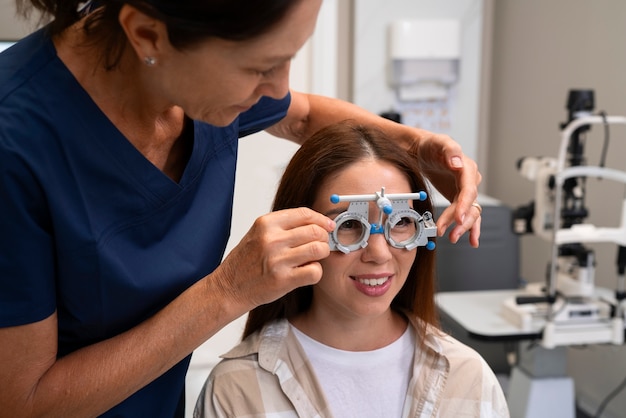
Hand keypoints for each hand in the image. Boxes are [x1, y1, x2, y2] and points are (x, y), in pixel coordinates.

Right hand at [215, 208, 334, 308]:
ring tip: (313, 259)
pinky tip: (306, 272)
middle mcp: (271, 239)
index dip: (321, 219)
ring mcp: (277, 260)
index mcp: (265, 223)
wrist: (228, 288)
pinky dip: (316, 272)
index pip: (304, 213)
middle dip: (323, 238)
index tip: (328, 226)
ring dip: (322, 254)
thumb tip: (316, 223)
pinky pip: (315, 271)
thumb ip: (283, 226)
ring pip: (318, 249)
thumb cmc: (245, 262)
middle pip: (315, 231)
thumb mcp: (258, 234)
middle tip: (320, 245)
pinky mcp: (283, 280)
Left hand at [409, 130, 481, 246]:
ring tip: (452, 237)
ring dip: (463, 227)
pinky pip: (466, 214)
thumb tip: (457, 163)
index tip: (458, 218)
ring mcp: (464, 190)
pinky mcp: (458, 198)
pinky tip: (472, 240)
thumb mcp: (439, 143)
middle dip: (461, 221)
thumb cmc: (431, 145)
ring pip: (469, 212)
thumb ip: (450, 151)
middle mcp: (469, 181)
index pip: (469, 190)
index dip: (464, 205)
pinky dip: (470, 227)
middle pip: (470, 205)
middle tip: (450, 233)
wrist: (423, 150)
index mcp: (467, 169)